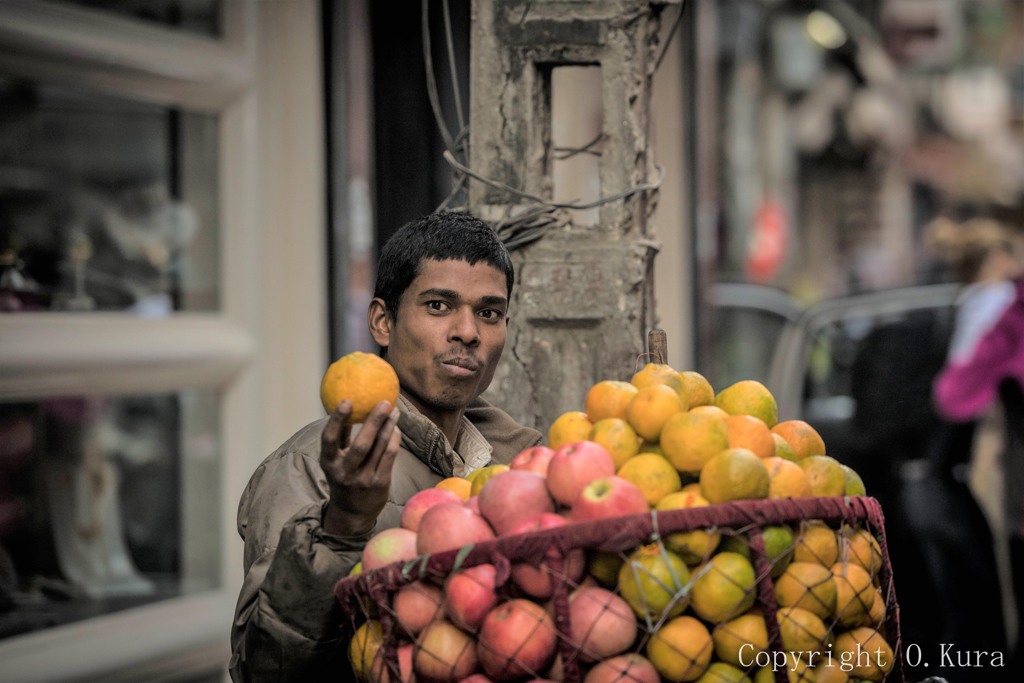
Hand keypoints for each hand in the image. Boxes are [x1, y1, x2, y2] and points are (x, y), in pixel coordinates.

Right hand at [319, 399, 401, 535]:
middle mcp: (345, 472)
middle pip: (361, 444)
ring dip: (389, 427)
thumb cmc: (344, 477)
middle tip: (384, 402)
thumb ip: (341, 436)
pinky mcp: (380, 483)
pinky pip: (390, 456)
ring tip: (394, 411)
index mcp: (329, 463)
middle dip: (374, 421)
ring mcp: (364, 479)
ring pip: (380, 448)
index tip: (347, 400)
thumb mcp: (335, 460)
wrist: (352, 513)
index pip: (330, 438)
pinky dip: (394, 439)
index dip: (337, 419)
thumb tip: (350, 405)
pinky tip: (396, 428)